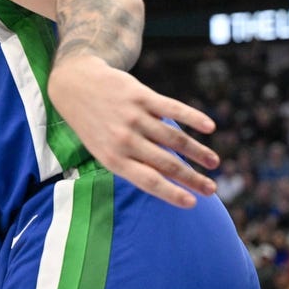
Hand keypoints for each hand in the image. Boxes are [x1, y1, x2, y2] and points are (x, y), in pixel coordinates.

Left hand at [48, 55, 218, 206]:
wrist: (75, 85)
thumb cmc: (93, 125)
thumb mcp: (102, 150)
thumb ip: (130, 163)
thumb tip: (165, 177)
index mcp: (113, 159)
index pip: (149, 181)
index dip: (172, 193)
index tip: (193, 203)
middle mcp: (124, 140)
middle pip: (167, 163)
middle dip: (192, 179)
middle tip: (211, 189)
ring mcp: (134, 117)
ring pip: (174, 138)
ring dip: (198, 152)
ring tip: (213, 163)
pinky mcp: (141, 96)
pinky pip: (173, 109)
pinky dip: (193, 117)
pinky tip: (209, 127)